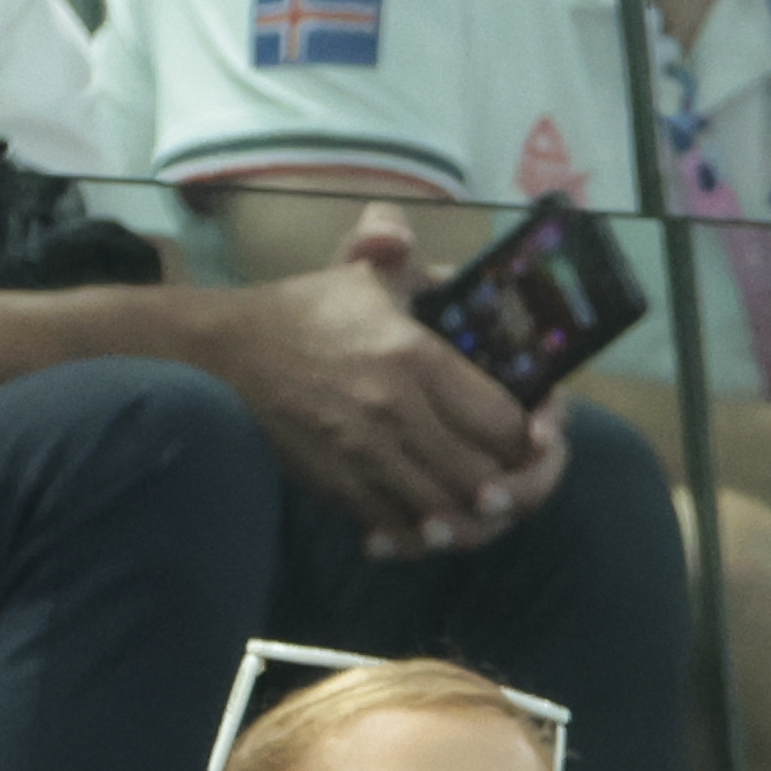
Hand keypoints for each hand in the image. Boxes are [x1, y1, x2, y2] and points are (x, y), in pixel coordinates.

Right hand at [217, 213, 543, 548]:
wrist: (229, 353)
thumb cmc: (306, 311)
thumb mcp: (359, 266)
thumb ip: (391, 237)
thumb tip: (402, 233)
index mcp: (413, 355)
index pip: (501, 417)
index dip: (533, 437)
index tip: (541, 435)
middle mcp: (395, 412)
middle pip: (482, 477)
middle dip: (515, 491)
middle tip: (521, 486)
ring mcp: (365, 456)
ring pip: (444, 514)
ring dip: (473, 522)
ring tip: (484, 513)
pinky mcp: (337, 486)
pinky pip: (394, 529)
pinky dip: (420, 537)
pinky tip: (431, 529)